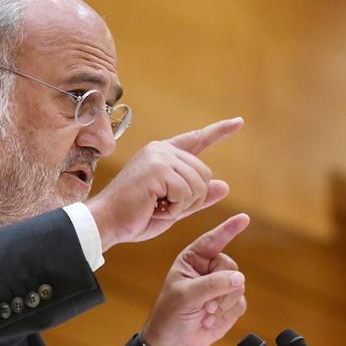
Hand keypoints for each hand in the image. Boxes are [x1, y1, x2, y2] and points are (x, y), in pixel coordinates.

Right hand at [88, 117, 242, 249]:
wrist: (106, 223)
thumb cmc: (135, 217)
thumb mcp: (174, 207)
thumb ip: (197, 196)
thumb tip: (224, 186)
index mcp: (163, 154)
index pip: (197, 139)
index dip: (219, 131)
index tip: (239, 122)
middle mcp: (161, 149)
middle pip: (204, 173)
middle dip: (193, 199)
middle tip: (164, 207)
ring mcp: (159, 157)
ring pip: (198, 185)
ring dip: (182, 206)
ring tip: (156, 207)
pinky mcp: (157, 169)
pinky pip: (186, 193)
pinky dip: (175, 209)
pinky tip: (154, 208)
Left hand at [140, 214, 250, 345]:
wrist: (174, 343)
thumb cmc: (170, 315)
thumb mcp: (186, 295)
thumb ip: (212, 284)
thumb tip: (239, 278)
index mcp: (192, 260)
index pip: (212, 241)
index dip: (228, 229)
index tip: (244, 219)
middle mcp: (208, 270)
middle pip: (230, 266)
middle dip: (221, 286)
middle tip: (206, 303)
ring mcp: (221, 287)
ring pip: (239, 285)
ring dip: (224, 302)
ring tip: (206, 312)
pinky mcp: (230, 304)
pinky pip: (241, 302)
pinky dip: (228, 313)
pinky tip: (211, 319)